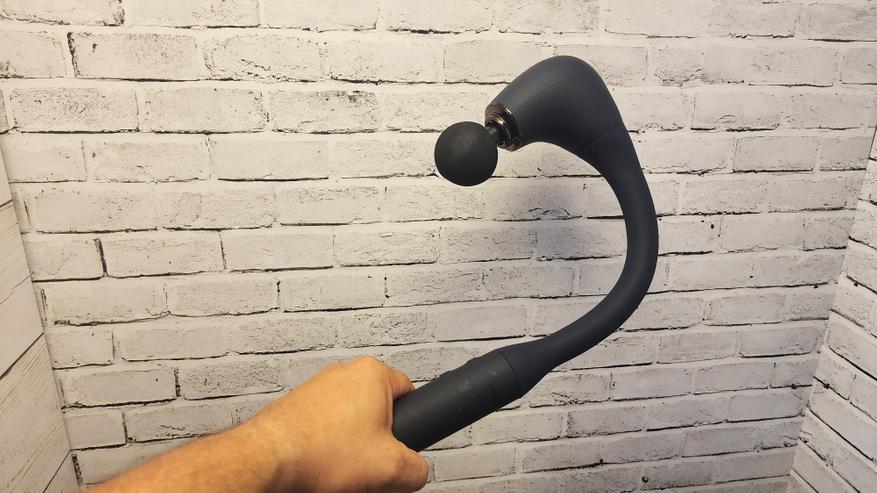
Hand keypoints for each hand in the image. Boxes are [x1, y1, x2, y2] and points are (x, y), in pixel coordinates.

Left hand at [240, 356, 429, 492]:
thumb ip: (417, 469)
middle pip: (379, 409)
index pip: (410, 392)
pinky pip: (325, 426)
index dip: (411, 424)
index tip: (400, 445)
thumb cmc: (320, 453)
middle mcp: (343, 373)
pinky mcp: (297, 405)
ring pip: (351, 420)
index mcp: (372, 374)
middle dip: (378, 438)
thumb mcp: (390, 468)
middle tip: (371, 462)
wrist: (267, 460)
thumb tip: (415, 471)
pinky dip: (327, 446)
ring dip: (351, 444)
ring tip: (342, 467)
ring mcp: (317, 387)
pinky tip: (321, 465)